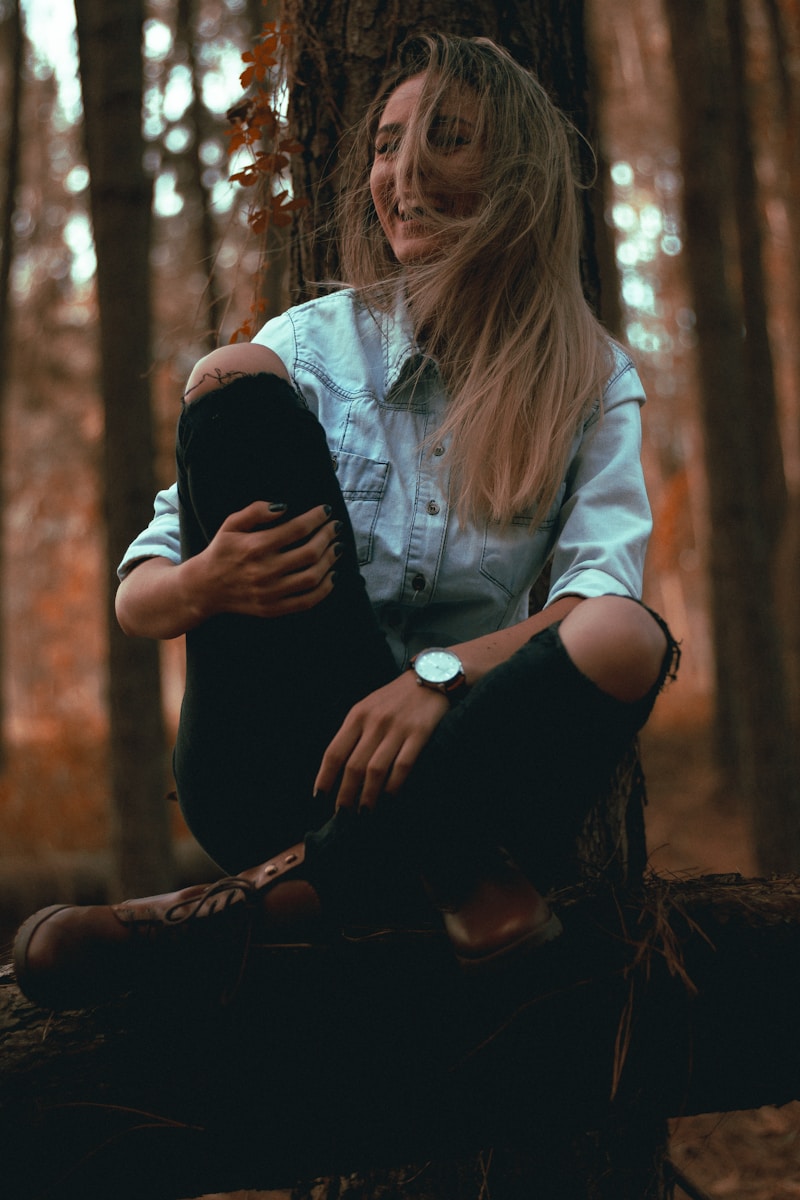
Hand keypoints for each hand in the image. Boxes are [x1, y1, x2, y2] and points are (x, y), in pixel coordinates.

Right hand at [191, 501, 340, 619]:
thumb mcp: (231, 524)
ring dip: (331, 560)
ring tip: (337, 547)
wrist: (205, 588)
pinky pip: (308, 601)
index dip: (316, 518)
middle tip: (335, 527)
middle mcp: (265, 570)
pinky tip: (332, 574)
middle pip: (310, 552)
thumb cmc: (221, 551)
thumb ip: (255, 511)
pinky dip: (325, 588)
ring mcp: (271, 592)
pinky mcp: (274, 609)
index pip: (297, 529)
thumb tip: (284, 505)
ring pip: (313, 576)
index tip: (326, 511)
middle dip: (328, 536)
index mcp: (255, 546)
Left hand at [314, 671, 450, 810]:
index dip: (325, 777)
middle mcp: (374, 722)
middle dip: (345, 794)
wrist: (431, 676)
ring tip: (364, 813)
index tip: (319, 797)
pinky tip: (390, 799)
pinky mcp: (419, 733)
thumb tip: (339, 767)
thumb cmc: (396, 697)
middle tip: (342, 815)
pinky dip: (394, 786)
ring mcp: (397, 728)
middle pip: (353, 766)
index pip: (334, 752)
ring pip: (376, 770)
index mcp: (357, 716)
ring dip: (368, 796)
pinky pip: (403, 765)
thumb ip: (355, 732)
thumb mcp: (368, 707)